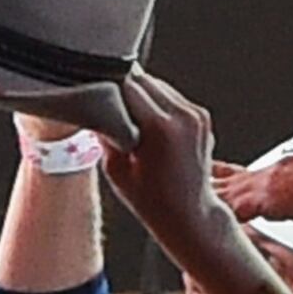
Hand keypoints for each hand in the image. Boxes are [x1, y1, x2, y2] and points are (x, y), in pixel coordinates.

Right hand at [97, 72, 237, 266]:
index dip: (103, 86)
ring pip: (155, 84)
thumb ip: (105, 131)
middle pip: (140, 79)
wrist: (191, 215)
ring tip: (126, 115)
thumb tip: (92, 106)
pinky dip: (154, 101)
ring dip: (138, 93)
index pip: (124, 84)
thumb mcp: (115, 168)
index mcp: (160, 127)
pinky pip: (169, 95)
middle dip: (120, 87)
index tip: (91, 93)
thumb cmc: (153, 200)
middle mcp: (182, 116)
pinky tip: (145, 122)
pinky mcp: (201, 115)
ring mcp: (196, 114)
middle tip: (104, 104)